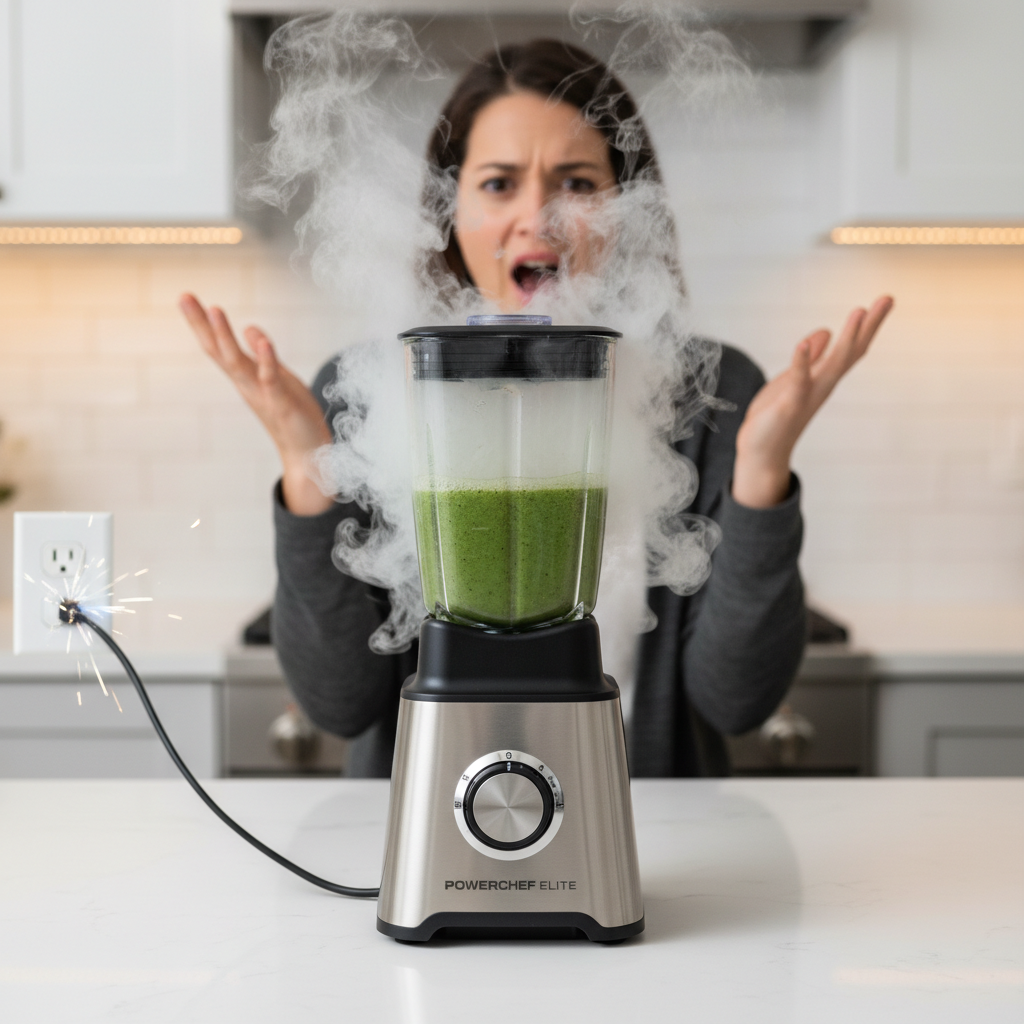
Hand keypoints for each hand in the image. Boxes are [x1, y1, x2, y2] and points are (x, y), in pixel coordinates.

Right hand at [179, 293, 333, 514]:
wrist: (309, 454)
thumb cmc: (294, 415)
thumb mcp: (279, 378)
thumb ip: (264, 356)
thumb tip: (250, 328)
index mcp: (246, 378)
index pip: (220, 347)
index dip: (203, 324)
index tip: (186, 297)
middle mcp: (248, 386)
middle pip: (220, 352)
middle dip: (202, 325)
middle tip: (184, 297)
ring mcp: (263, 395)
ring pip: (238, 364)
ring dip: (226, 337)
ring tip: (214, 309)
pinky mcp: (283, 404)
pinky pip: (272, 380)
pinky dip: (267, 361)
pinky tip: (262, 341)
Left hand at [732, 295, 893, 508]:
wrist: (762, 453)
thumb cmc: (776, 417)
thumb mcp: (793, 379)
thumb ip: (810, 359)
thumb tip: (824, 333)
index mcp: (823, 378)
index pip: (851, 348)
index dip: (867, 325)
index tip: (885, 300)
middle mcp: (822, 385)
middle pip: (851, 352)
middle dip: (869, 326)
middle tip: (887, 298)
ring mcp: (808, 395)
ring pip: (834, 364)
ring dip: (847, 338)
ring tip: (860, 311)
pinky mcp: (789, 404)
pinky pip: (798, 380)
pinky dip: (802, 361)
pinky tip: (804, 342)